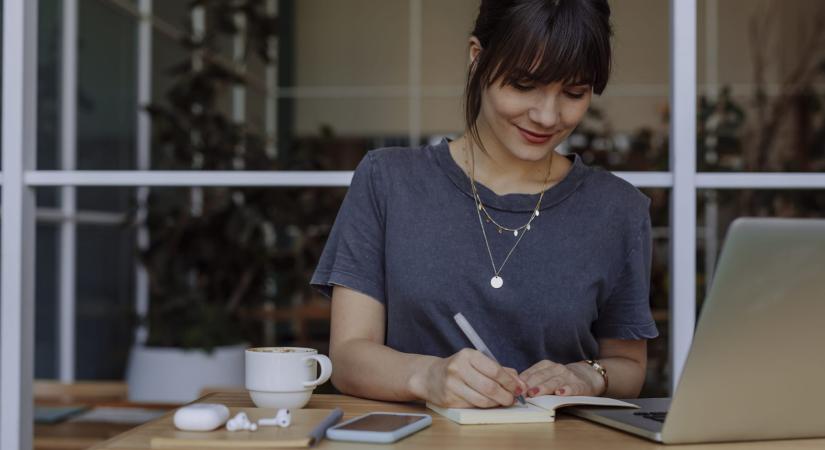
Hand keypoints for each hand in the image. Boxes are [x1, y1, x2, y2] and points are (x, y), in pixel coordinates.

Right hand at [412, 349, 526, 407]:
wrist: (430, 376)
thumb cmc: (459, 368)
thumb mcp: (477, 362)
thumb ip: (500, 370)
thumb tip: (520, 383)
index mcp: (468, 355)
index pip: (495, 370)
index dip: (510, 382)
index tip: (518, 388)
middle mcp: (458, 368)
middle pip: (489, 387)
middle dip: (505, 396)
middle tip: (512, 399)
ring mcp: (452, 385)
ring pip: (482, 400)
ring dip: (496, 403)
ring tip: (501, 401)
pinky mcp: (448, 399)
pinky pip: (472, 406)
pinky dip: (484, 406)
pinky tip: (488, 403)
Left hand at [519, 360, 604, 396]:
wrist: (588, 375)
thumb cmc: (562, 378)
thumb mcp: (547, 374)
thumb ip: (533, 379)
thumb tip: (514, 388)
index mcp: (546, 366)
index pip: (531, 373)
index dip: (521, 381)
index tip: (512, 389)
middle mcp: (556, 369)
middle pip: (541, 377)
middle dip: (530, 385)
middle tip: (520, 392)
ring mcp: (568, 376)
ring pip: (554, 382)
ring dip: (543, 387)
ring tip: (535, 393)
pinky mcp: (580, 385)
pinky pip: (573, 387)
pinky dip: (567, 390)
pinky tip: (561, 393)